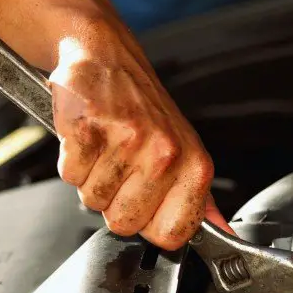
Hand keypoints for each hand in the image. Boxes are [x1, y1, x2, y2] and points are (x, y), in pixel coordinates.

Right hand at [0, 0, 233, 247]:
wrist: (109, 58)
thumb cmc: (148, 110)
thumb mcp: (187, 153)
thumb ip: (201, 200)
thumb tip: (222, 234)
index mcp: (195, 166)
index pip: (173, 234)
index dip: (152, 226)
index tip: (148, 206)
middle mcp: (165, 154)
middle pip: (124, 224)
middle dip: (116, 202)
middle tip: (122, 169)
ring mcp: (125, 141)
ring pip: (93, 201)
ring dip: (93, 179)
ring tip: (106, 149)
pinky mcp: (86, 129)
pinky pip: (69, 175)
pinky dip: (73, 161)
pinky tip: (90, 138)